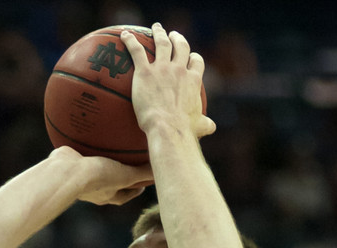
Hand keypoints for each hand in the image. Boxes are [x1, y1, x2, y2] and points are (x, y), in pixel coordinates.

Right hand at [48, 146, 152, 205]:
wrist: (64, 173)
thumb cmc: (96, 177)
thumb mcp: (125, 175)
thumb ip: (142, 173)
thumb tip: (162, 169)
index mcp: (108, 195)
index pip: (127, 194)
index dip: (138, 188)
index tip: (146, 181)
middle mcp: (95, 189)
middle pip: (112, 182)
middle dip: (121, 174)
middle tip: (131, 163)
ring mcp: (81, 177)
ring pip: (96, 167)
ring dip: (104, 159)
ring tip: (111, 144)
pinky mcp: (71, 163)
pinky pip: (82, 151)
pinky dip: (87, 142)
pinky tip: (92, 127)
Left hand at [122, 24, 215, 140]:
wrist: (168, 129)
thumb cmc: (184, 130)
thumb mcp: (198, 126)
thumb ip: (205, 124)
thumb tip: (211, 127)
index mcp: (193, 81)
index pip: (196, 62)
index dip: (193, 58)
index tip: (190, 57)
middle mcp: (179, 70)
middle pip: (181, 46)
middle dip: (178, 38)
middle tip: (173, 35)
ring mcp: (162, 69)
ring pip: (162, 43)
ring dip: (159, 33)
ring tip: (156, 28)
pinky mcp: (145, 72)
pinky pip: (136, 51)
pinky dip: (130, 40)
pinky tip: (125, 35)